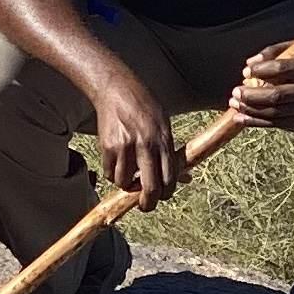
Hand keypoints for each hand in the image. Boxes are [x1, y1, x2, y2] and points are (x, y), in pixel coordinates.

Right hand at [90, 66, 179, 206]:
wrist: (116, 88)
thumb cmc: (144, 105)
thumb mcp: (164, 124)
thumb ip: (171, 152)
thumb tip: (185, 178)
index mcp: (163, 140)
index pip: (169, 178)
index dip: (166, 193)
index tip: (161, 196)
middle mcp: (146, 145)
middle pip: (150, 188)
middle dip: (147, 203)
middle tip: (144, 205)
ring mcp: (125, 146)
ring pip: (125, 182)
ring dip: (126, 185)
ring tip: (128, 177)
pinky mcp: (107, 146)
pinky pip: (110, 173)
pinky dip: (113, 174)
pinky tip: (116, 164)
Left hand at [229, 48, 293, 134]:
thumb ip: (276, 52)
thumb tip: (250, 63)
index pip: (284, 68)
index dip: (262, 70)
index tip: (246, 71)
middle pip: (278, 95)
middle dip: (252, 95)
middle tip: (235, 91)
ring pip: (276, 113)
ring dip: (250, 109)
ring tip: (234, 103)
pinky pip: (278, 124)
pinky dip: (256, 122)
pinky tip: (241, 117)